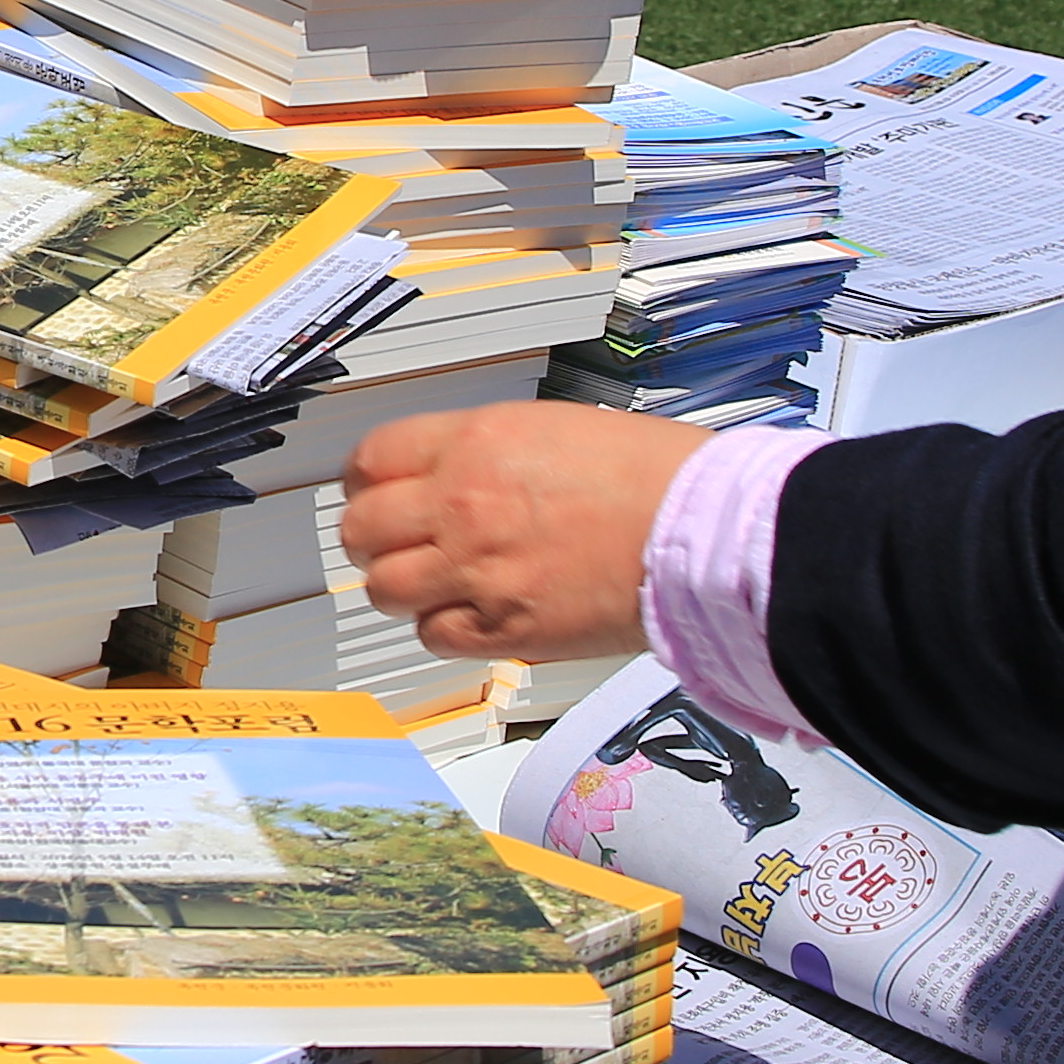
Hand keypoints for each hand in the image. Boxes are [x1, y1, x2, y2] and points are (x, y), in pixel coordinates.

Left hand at [338, 404, 715, 664]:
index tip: (370, 493)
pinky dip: (442, 629)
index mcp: (475, 441)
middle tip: (391, 543)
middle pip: (361, 528)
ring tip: (429, 583)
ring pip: (384, 588)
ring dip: (400, 587)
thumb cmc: (655, 476)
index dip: (364, 482)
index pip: (370, 459)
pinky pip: (432, 635)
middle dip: (371, 537)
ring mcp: (478, 569)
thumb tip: (450, 472)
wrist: (703, 531)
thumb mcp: (554, 428)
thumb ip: (487, 452)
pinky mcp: (504, 627)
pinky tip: (468, 614)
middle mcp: (463, 502)